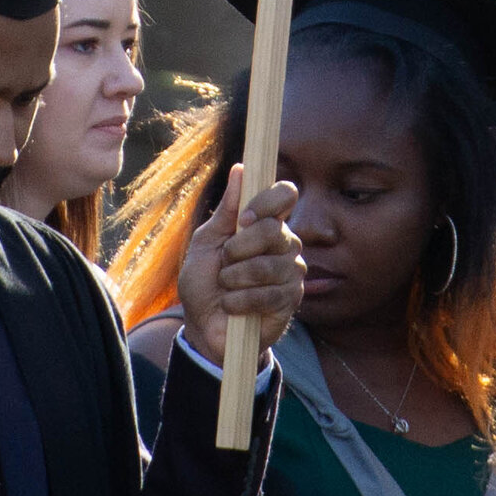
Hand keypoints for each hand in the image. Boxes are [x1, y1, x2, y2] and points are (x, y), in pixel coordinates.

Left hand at [178, 175, 302, 367]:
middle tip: (225, 262)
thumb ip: (225, 210)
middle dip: (239, 248)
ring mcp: (291, 272)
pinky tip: (232, 306)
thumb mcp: (206, 242)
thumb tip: (240, 169)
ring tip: (226, 287)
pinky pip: (268, 294)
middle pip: (274, 230)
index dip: (267, 201)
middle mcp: (285, 243)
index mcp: (265, 223)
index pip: (286, 194)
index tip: (244, 218)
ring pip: (268, 265)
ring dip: (235, 278)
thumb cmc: (204, 282)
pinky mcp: (291, 301)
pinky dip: (240, 300)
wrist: (204, 326)